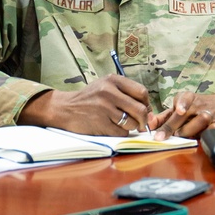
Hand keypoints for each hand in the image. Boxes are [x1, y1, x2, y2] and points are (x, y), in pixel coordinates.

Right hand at [19, 76, 153, 134]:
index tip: (144, 109)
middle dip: (144, 120)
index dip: (147, 104)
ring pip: (132, 123)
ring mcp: (104, 108)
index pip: (142, 92)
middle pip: (141, 110)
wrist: (64, 108)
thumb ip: (127, 94)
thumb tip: (150, 112)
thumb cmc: (90, 98)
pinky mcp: (100, 123)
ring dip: (130, 127)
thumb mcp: (106, 86)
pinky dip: (120, 133)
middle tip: (141, 124)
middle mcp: (109, 92)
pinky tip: (111, 128)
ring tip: (120, 123)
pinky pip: (121, 132)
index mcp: (113, 80)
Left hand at [150, 91, 214, 138]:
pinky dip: (202, 137)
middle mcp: (200, 104)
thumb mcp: (179, 109)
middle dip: (172, 126)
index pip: (185, 98)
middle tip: (161, 136)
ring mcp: (211, 114)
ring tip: (181, 135)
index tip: (179, 110)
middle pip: (186, 115)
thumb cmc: (195, 110)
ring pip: (198, 123)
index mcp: (189, 97)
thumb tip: (148, 124)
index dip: (182, 104)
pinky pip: (210, 132)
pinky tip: (197, 138)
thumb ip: (163, 118)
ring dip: (187, 131)